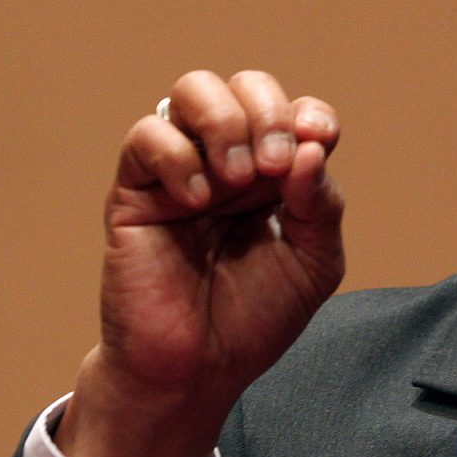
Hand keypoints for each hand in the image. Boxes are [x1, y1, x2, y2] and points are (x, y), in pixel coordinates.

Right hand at [56, 70, 345, 456]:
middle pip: (246, 84)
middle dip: (269, 112)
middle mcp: (230, 161)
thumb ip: (319, 204)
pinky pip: (146, 135)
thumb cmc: (255, 318)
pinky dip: (178, 155)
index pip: (297, 110)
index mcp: (277, 173)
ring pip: (193, 89)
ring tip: (237, 179)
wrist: (197, 371)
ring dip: (225, 121)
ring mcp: (182, 171)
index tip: (321, 141)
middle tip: (273, 166)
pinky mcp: (135, 192)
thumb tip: (312, 148)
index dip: (311, 114)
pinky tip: (198, 200)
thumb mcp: (314, 262)